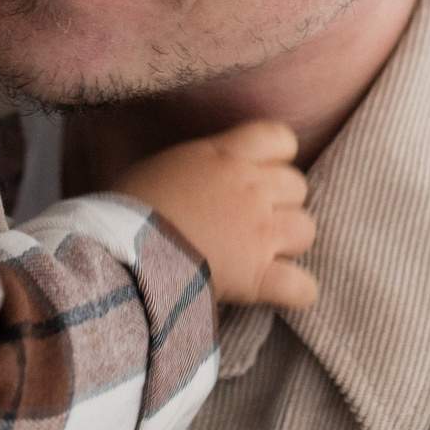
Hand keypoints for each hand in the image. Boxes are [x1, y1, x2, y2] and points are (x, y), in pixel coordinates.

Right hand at [115, 120, 317, 308]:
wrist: (123, 250)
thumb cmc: (130, 206)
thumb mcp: (164, 165)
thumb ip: (200, 164)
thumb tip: (207, 173)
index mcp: (226, 155)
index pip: (279, 138)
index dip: (276, 156)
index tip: (260, 172)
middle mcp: (251, 189)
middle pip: (296, 185)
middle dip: (281, 202)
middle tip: (252, 219)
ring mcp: (259, 233)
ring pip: (306, 229)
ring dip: (290, 242)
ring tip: (264, 252)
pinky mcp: (258, 277)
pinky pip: (303, 286)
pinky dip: (297, 291)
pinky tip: (282, 291)